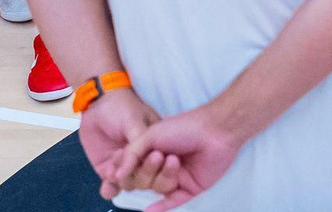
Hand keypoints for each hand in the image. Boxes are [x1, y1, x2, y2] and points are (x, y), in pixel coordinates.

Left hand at [78, 88, 168, 198]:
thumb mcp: (134, 119)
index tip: (148, 159)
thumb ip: (140, 137)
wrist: (97, 105)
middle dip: (137, 174)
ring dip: (121, 180)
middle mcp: (143, 159)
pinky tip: (107, 186)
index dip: (155, 166)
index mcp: (157, 145)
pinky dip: (109, 189)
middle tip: (124, 164)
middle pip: (145, 178)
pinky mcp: (108, 170)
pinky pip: (111, 186)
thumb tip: (149, 155)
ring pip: (129, 184)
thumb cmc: (122, 107)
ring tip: (111, 171)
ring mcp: (125, 166)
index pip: (160, 164)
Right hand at [109, 104, 244, 211]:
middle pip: (142, 182)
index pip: (130, 169)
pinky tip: (149, 210)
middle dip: (147, 170)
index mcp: (151, 153)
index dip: (124, 170)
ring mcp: (177, 178)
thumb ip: (131, 153)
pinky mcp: (191, 188)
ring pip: (157, 189)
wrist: (216, 129)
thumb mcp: (151, 134)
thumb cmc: (184, 126)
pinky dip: (161, 207)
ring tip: (174, 159)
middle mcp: (162, 167)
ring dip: (164, 175)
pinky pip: (173, 202)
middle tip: (158, 155)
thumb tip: (116, 176)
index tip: (115, 168)